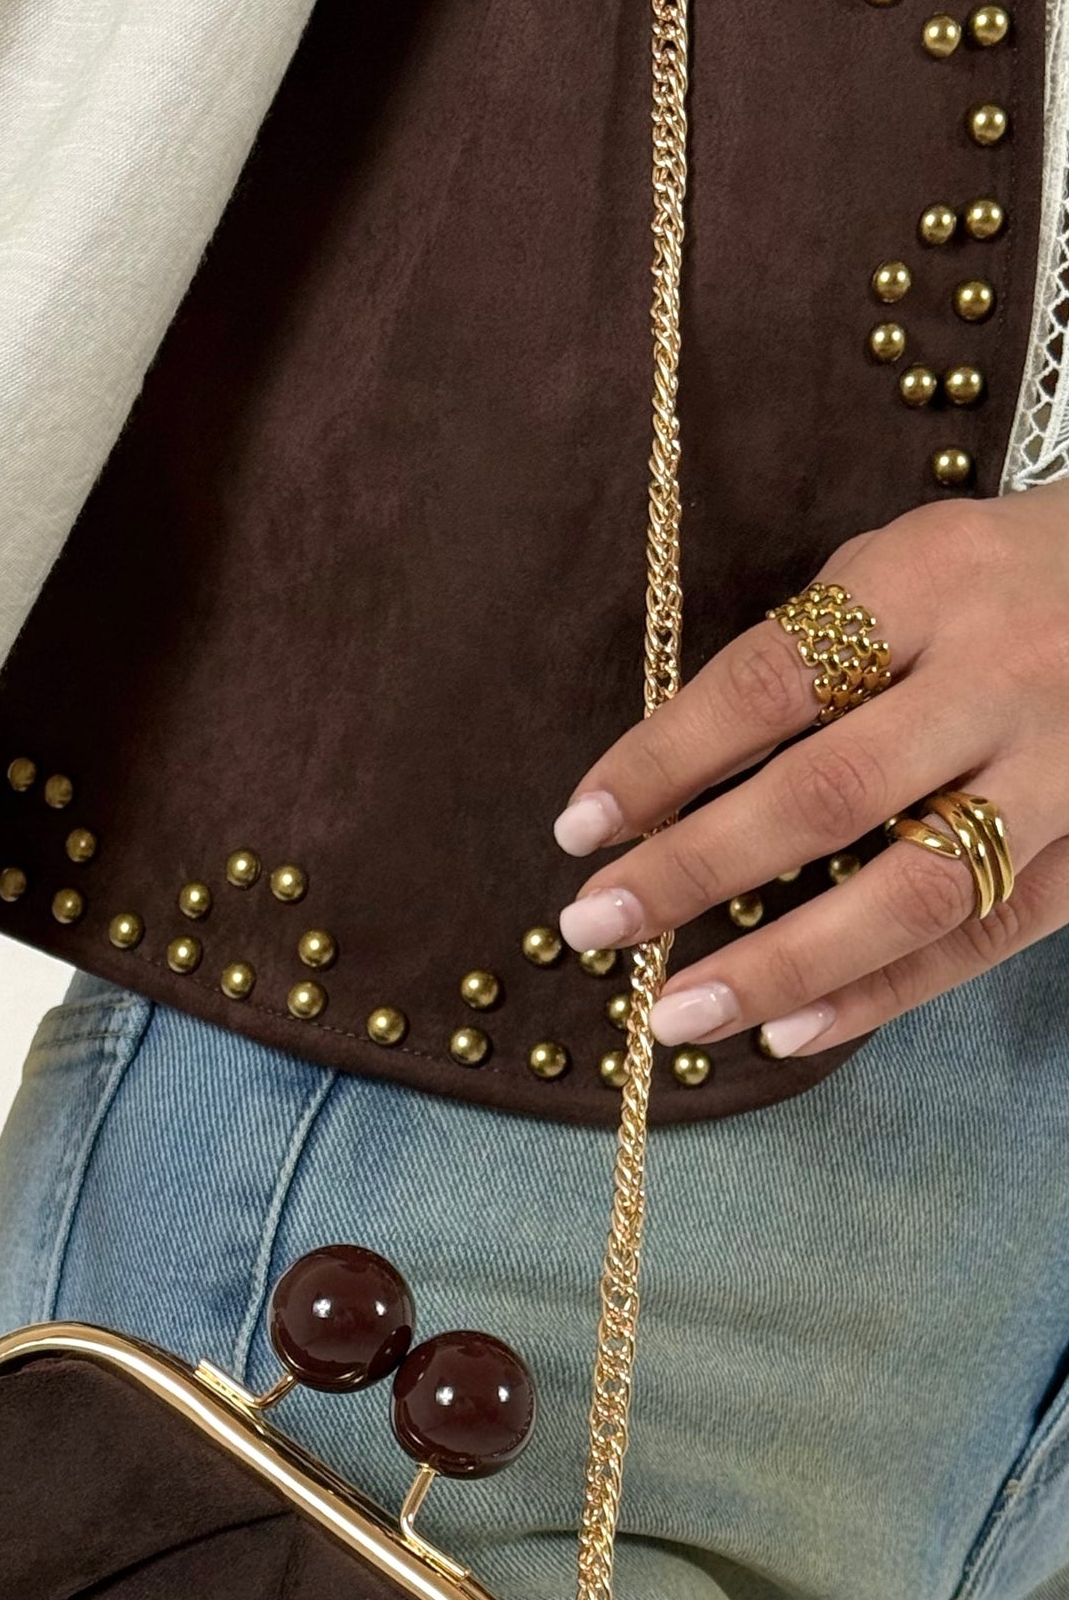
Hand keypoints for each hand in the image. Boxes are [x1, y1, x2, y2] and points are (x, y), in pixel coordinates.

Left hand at [551, 487, 1068, 1055]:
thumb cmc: (1000, 581)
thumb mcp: (901, 569)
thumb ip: (799, 659)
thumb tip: (663, 788)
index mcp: (933, 578)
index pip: (769, 682)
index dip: (665, 759)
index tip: (579, 827)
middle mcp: (1004, 673)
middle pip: (830, 793)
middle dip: (694, 870)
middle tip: (594, 924)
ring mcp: (1064, 769)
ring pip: (913, 890)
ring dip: (780, 965)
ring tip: (676, 1014)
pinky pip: (979, 940)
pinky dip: (876, 994)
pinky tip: (786, 1030)